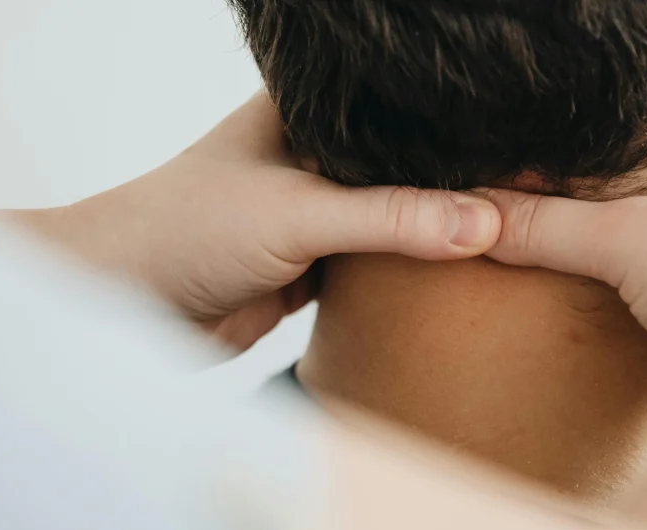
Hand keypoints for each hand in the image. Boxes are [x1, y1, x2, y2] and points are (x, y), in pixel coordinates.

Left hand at [17, 94, 500, 350]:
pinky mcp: (313, 262)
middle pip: (401, 164)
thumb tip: (484, 223)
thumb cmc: (185, 229)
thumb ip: (391, 217)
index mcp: (305, 111)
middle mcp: (313, 155)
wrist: (126, 306)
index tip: (513, 140)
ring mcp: (314, 209)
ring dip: (430, 230)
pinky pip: (376, 261)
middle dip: (449, 180)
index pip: (396, 107)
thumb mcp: (298, 212)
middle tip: (521, 188)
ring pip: (392, 215)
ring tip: (503, 226)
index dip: (451, 121)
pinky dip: (407, 270)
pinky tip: (454, 270)